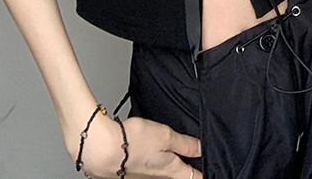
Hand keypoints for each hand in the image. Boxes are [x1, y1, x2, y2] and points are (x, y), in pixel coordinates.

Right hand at [76, 114, 202, 178]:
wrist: (100, 149)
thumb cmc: (131, 142)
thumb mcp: (165, 136)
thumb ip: (185, 143)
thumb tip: (202, 148)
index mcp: (171, 171)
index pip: (194, 178)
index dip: (204, 173)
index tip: (210, 170)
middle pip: (177, 177)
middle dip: (185, 169)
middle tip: (190, 159)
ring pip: (160, 175)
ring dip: (164, 165)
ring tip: (163, 153)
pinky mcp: (128, 176)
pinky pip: (144, 172)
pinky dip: (148, 164)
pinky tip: (144, 153)